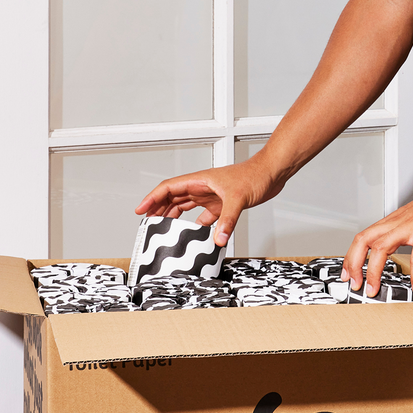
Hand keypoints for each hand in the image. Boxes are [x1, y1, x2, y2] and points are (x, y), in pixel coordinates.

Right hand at [135, 157, 285, 246]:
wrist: (272, 173)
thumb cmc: (254, 175)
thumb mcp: (238, 198)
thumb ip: (227, 220)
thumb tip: (218, 239)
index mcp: (200, 180)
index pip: (168, 188)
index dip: (152, 198)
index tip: (141, 209)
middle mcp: (202, 187)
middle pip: (173, 197)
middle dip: (158, 209)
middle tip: (147, 223)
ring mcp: (211, 195)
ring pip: (185, 206)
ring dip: (174, 216)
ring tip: (163, 228)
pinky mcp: (222, 204)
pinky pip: (203, 216)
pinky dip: (197, 225)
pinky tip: (195, 235)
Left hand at [341, 179, 412, 295]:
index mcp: (393, 223)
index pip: (363, 238)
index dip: (352, 256)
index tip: (348, 273)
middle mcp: (397, 223)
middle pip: (363, 240)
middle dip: (353, 263)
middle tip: (354, 284)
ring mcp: (410, 227)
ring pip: (380, 248)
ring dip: (373, 271)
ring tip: (373, 289)